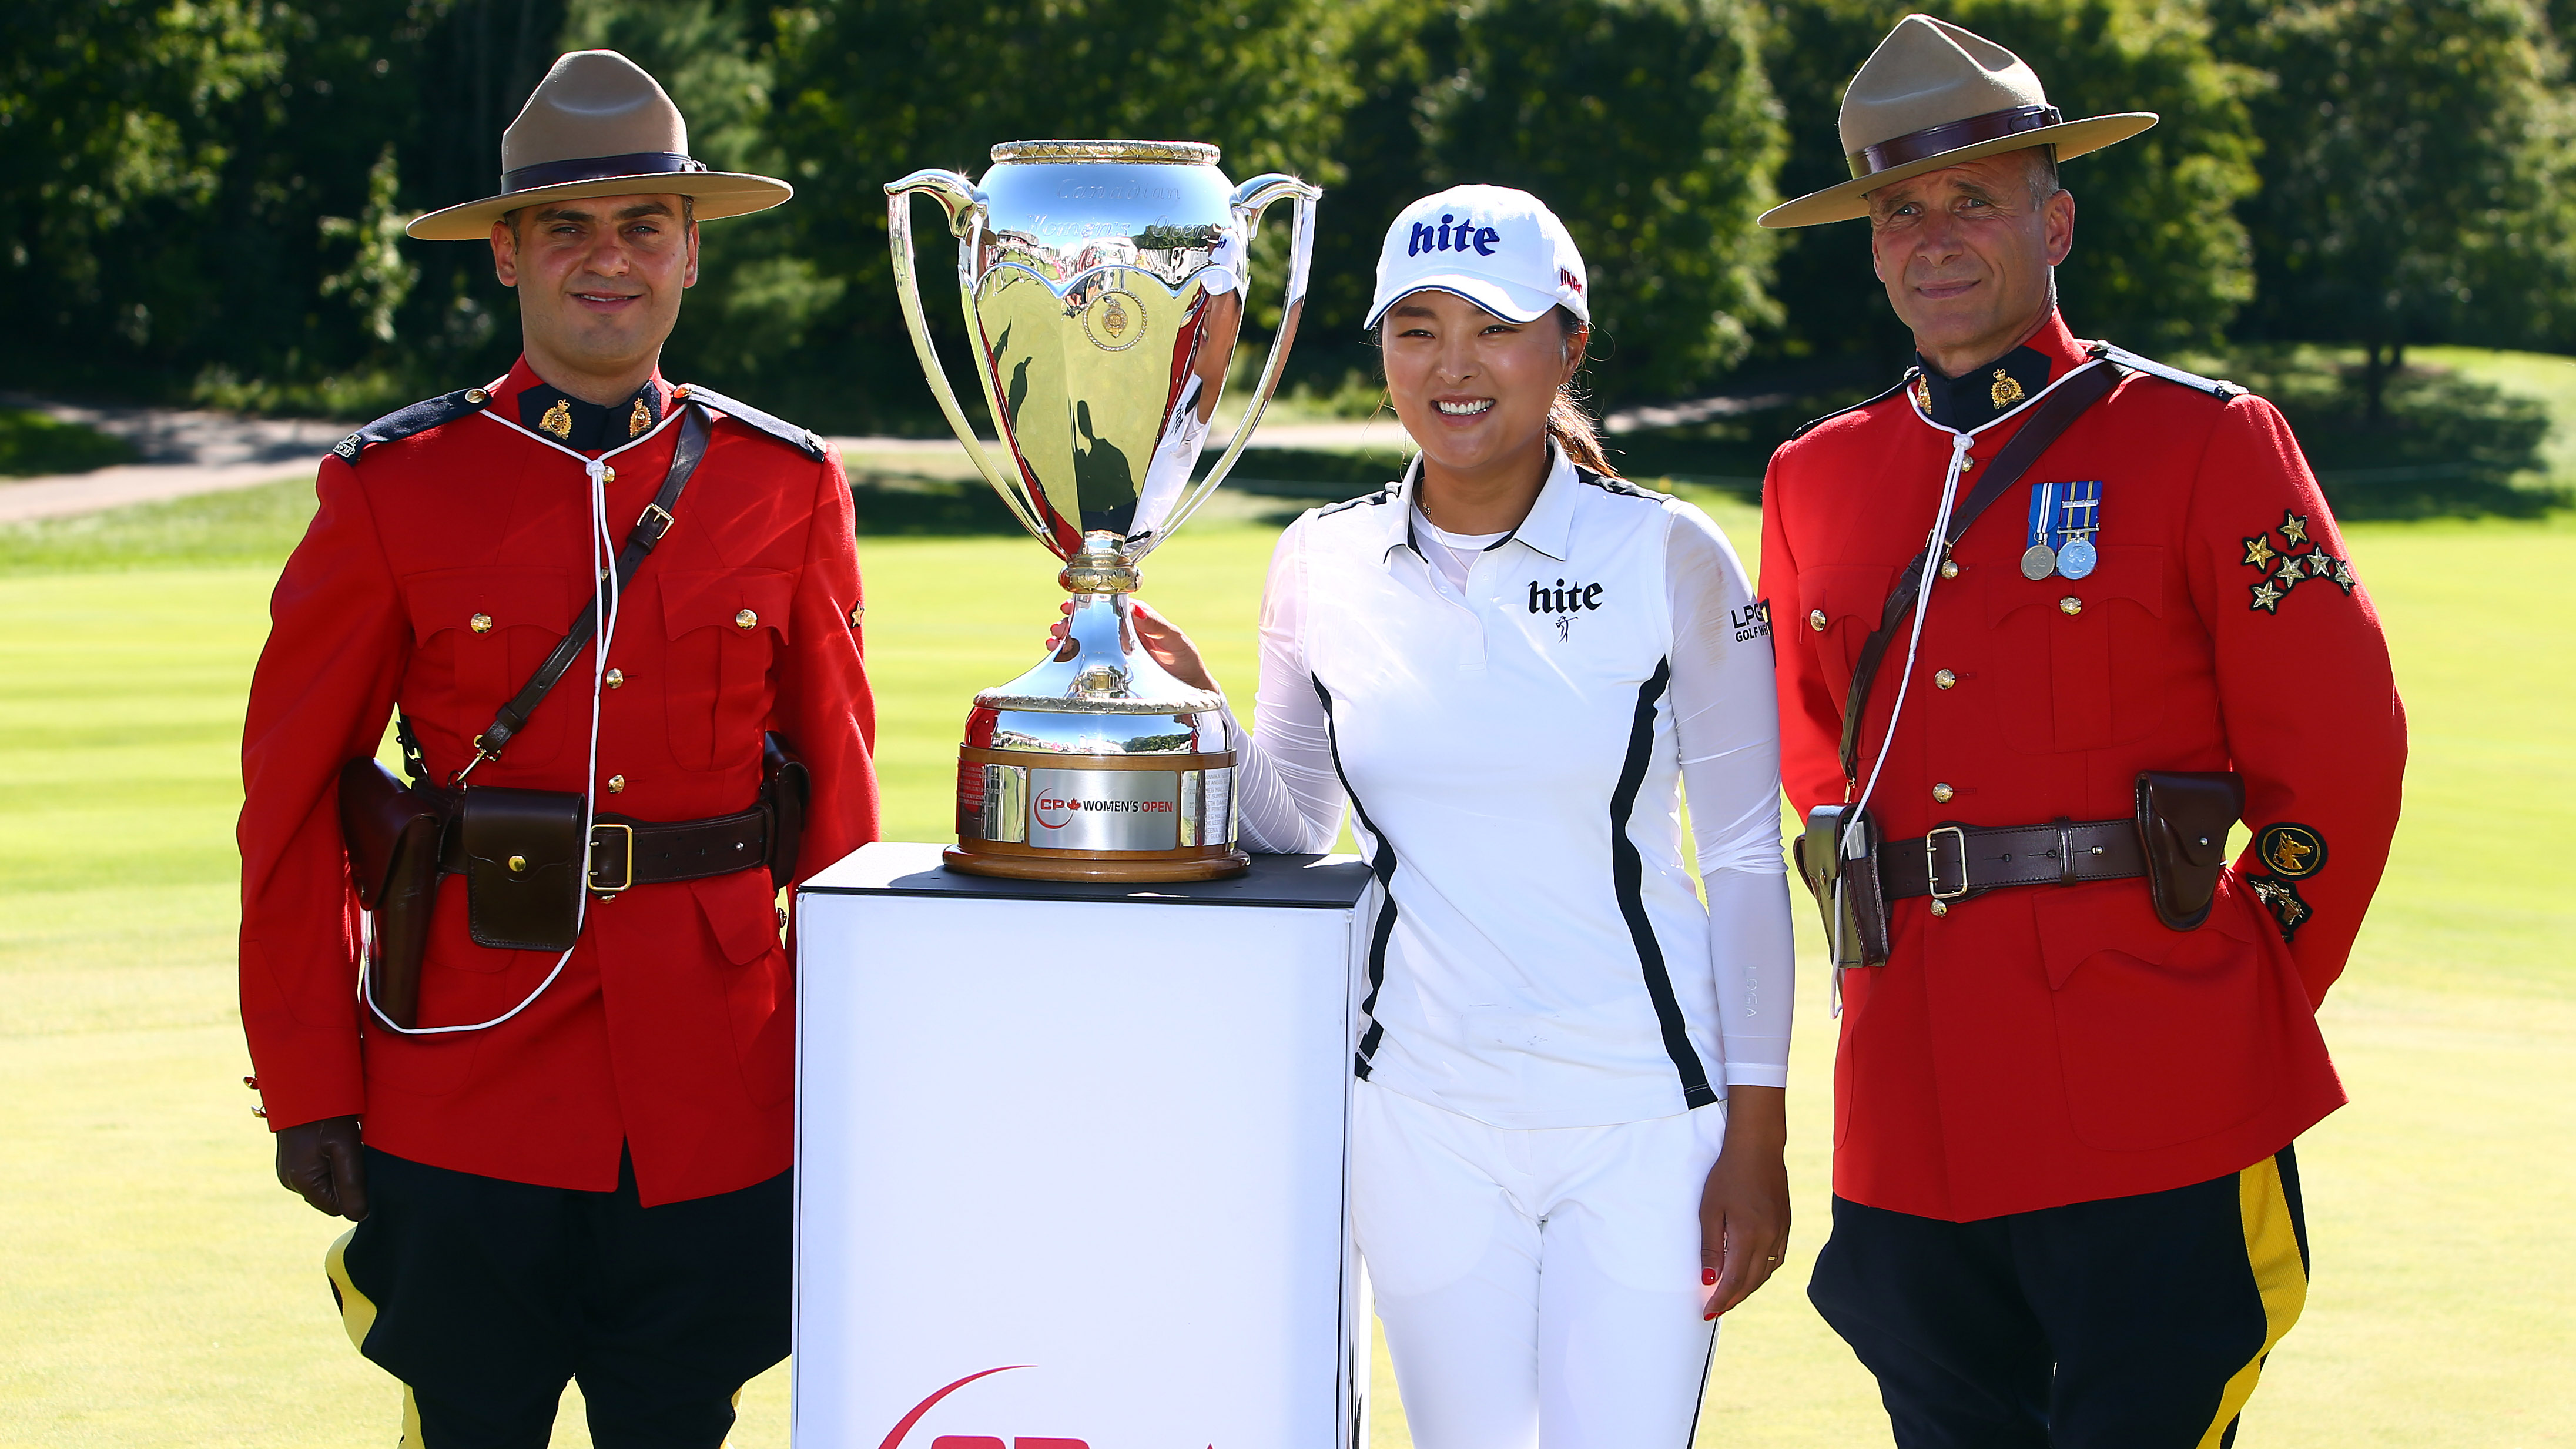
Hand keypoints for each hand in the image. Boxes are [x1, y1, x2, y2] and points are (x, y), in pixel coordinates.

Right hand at [275, 1114, 369, 1219]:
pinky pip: (319, 1171)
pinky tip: (338, 1144)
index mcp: (301, 1181)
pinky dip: (332, 1162)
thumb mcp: (345, 1147)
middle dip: (348, 1181)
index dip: (355, 1194)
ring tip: (347, 1145)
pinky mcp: (294, 1160)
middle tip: (356, 1153)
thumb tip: (360, 1216)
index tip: (363, 1168)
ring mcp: (290, 1170)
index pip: (337, 1208)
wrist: (305, 1085)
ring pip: (326, 1183)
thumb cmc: (326, 1114)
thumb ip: (352, 1184)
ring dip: (341, 1170)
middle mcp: (291, 1180)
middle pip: (331, 1197)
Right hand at [1045, 597, 1218, 693]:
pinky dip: (1069, 656)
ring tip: (1053, 639)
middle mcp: (1121, 633)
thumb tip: (1136, 607)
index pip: (1108, 605)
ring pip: (1084, 639)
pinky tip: (1056, 655)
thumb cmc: (1185, 661)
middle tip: (1058, 623)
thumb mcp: (1175, 640)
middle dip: (1071, 620)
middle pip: (1090, 621)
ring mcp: (1114, 651)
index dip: (1088, 602)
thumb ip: (1157, 625)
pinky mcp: (1110, 670)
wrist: (1190, 690)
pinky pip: (1086, 660)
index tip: (1071, 603)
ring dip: (1066, 637)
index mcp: (1136, 620)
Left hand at [1699, 1086, 1788, 1318]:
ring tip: (1731, 1294)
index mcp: (1748, 1236)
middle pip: (1752, 1282)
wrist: (1757, 1148)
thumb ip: (1710, 1247)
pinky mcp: (1785, 1224)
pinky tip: (1752, 1272)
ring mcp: (1780, 1232)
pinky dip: (1763, 1271)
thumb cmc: (1728, 1176)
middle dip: (1734, 1299)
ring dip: (1749, 1287)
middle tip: (1716, 1308)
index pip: (1735, 1281)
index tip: (1708, 1312)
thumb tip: (1709, 1279)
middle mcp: (1769, 1238)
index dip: (1722, 1300)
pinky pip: (1776, 1258)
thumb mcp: (1710, 1210)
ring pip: (1766, 1272)